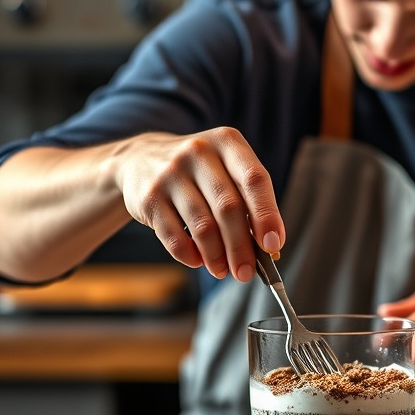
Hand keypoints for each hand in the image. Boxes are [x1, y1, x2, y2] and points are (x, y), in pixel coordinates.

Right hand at [112, 128, 283, 281]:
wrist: (140, 159)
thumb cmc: (199, 172)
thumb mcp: (226, 169)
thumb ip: (248, 200)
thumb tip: (268, 247)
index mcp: (227, 142)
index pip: (254, 179)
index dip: (267, 215)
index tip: (274, 245)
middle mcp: (199, 152)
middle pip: (228, 207)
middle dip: (241, 246)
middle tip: (246, 272)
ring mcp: (170, 173)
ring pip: (202, 225)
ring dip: (216, 256)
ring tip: (222, 271)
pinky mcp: (149, 197)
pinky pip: (174, 236)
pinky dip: (189, 255)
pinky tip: (197, 261)